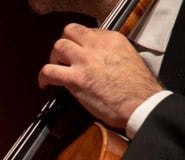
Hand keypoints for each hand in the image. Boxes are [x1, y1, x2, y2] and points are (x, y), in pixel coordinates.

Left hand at [38, 23, 162, 129]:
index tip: (78, 53)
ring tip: (55, 70)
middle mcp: (97, 45)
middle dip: (64, 44)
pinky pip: (49, 71)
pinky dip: (43, 77)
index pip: (87, 32)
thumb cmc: (138, 88)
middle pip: (70, 32)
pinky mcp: (76, 79)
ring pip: (58, 47)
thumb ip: (112, 54)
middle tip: (63, 58)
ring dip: (53, 58)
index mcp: (112, 39)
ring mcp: (85, 60)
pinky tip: (45, 84)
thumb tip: (100, 61)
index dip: (79, 43)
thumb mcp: (129, 58)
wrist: (141, 103)